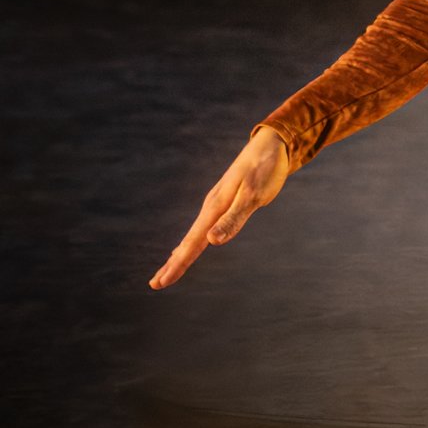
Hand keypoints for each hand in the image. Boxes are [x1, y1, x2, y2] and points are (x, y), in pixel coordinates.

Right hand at [150, 126, 291, 287]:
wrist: (272, 143)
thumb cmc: (265, 169)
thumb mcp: (252, 195)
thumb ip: (233, 219)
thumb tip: (211, 241)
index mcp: (215, 208)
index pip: (192, 243)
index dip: (177, 264)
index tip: (160, 283)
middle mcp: (211, 207)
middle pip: (188, 241)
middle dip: (173, 263)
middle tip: (155, 284)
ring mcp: (216, 204)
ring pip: (193, 235)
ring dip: (180, 254)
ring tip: (167, 270)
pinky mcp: (225, 202)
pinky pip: (202, 227)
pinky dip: (192, 241)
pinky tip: (189, 245)